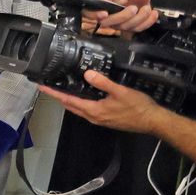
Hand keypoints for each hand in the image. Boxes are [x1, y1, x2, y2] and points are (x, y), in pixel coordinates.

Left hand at [41, 69, 167, 134]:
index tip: (43, 87)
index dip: (54, 93)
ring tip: (61, 91)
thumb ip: (103, 82)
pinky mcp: (106, 120)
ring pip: (78, 109)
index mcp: (93, 110)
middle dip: (58, 97)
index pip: (68, 100)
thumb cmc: (137, 107)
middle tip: (48, 87)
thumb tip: (87, 73)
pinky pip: (87, 111)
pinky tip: (83, 98)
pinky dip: (80, 104)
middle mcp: (93, 117)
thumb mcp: (120, 91)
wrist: (152, 121)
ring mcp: (99, 120)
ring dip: (69, 101)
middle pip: (70, 106)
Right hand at [84, 0, 157, 34]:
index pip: (89, 12)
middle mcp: (108, 15)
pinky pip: (136, 29)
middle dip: (123, 16)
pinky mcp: (129, 27)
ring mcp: (118, 23)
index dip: (94, 14)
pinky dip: (147, 21)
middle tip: (133, 7)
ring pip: (124, 27)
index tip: (104, 14)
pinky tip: (151, 13)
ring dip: (139, 17)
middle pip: (107, 23)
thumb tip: (118, 0)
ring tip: (145, 7)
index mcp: (102, 3)